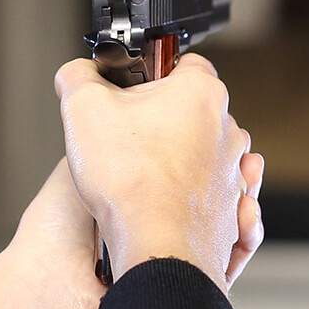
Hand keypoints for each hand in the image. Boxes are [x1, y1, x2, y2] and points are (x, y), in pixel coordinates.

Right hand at [55, 54, 253, 286]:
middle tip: (127, 140)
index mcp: (201, 93)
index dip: (152, 75)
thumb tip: (76, 73)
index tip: (130, 92)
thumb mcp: (82, 109)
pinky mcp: (230, 211)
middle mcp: (227, 130)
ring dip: (178, 163)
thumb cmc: (130, 180)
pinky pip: (214, 198)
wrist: (158, 245)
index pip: (184, 64)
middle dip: (162, 123)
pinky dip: (193, 201)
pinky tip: (167, 204)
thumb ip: (77, 78)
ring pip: (203, 156)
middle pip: (192, 113)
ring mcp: (232, 173)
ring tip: (143, 178)